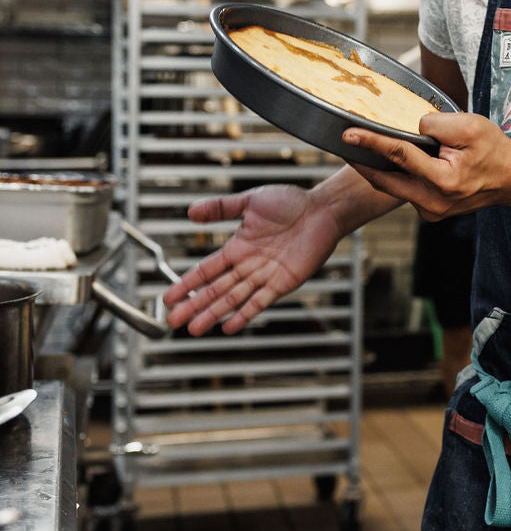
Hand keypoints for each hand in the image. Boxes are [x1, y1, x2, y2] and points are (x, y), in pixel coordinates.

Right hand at [162, 184, 341, 335]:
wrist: (321, 209)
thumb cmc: (290, 203)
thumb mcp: (250, 201)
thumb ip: (220, 208)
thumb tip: (190, 212)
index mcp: (238, 247)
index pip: (206, 270)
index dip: (186, 283)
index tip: (168, 297)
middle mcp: (248, 265)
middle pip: (215, 289)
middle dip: (194, 305)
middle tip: (173, 321)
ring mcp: (265, 276)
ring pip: (233, 299)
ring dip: (213, 314)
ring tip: (194, 329)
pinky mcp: (284, 283)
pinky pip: (260, 301)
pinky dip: (244, 314)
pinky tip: (229, 327)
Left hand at [343, 112, 510, 218]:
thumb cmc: (494, 151)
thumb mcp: (471, 126)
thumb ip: (437, 124)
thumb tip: (412, 127)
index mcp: (443, 180)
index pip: (398, 155)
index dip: (371, 142)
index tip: (348, 134)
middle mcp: (433, 202)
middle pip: (385, 180)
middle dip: (361, 162)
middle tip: (343, 144)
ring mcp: (431, 211)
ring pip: (393, 188)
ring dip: (376, 170)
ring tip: (361, 150)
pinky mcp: (431, 213)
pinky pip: (405, 192)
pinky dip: (395, 177)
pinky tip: (390, 162)